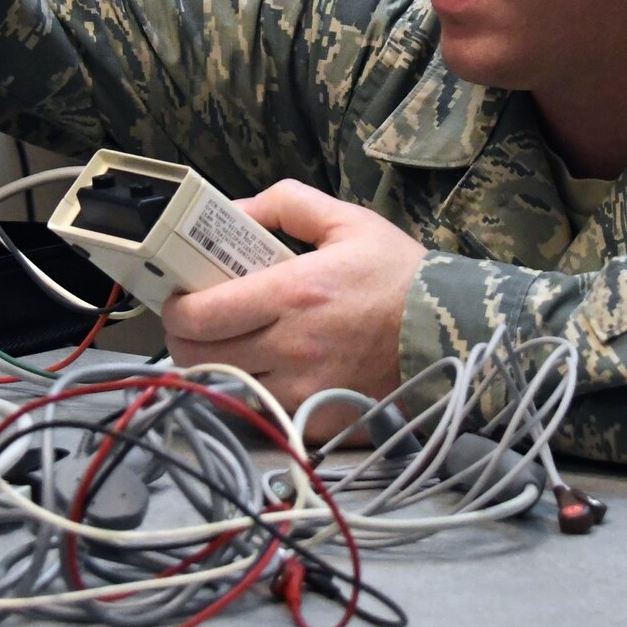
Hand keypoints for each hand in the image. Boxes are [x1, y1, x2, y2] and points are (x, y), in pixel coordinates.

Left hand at [160, 180, 425, 431]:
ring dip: (211, 370)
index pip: (200, 314)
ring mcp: (303, 391)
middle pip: (199, 357)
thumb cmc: (398, 275)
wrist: (453, 333)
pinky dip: (249, 396)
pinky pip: (261, 413)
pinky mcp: (318, 422)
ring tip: (221, 349)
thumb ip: (286, 204)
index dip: (174, 309)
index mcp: (292, 294)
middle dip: (182, 339)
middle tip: (193, 324)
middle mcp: (291, 348)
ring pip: (223, 391)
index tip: (179, 297)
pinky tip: (260, 374)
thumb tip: (234, 210)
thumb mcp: (346, 221)